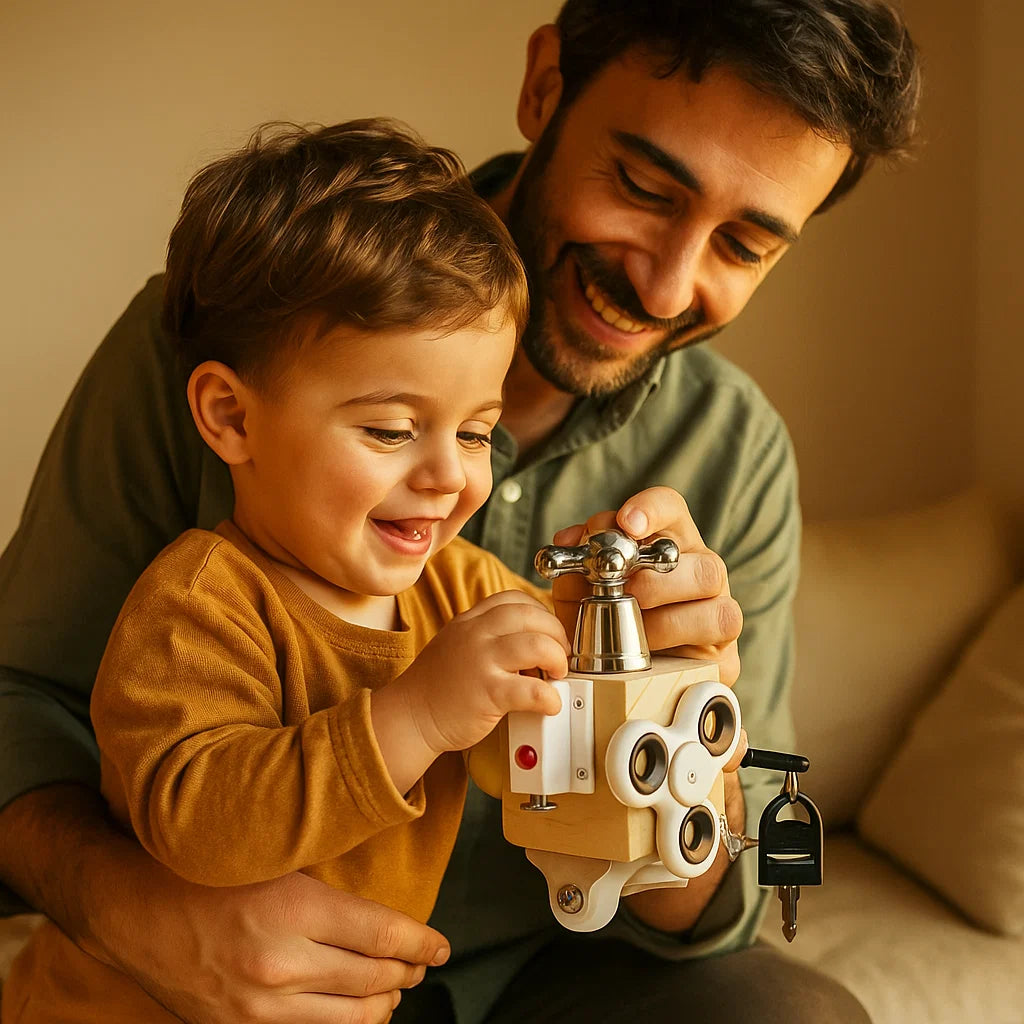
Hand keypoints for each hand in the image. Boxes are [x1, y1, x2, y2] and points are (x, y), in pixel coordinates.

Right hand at [1, 785, 446, 1023]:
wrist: (132, 910)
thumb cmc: (208, 872)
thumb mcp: (277, 863)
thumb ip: (328, 893)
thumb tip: (382, 919)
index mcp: (296, 910)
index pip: (385, 935)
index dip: (424, 944)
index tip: (443, 947)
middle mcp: (282, 963)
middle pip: (375, 981)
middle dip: (408, 973)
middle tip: (422, 963)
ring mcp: (259, 1006)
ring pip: (351, 1019)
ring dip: (383, 1005)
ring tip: (394, 990)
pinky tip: (352, 1011)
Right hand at [392, 590, 568, 755]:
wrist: (410, 717)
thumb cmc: (436, 687)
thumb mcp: (457, 644)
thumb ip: (487, 636)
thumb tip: (530, 640)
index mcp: (470, 621)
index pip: (514, 599)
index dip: (540, 612)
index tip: (548, 631)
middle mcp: (475, 635)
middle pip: (531, 615)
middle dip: (556, 634)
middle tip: (560, 654)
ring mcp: (481, 662)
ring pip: (537, 644)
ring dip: (557, 659)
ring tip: (556, 674)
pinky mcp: (487, 693)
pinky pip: (532, 689)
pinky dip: (549, 697)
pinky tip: (549, 703)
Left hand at [550, 486, 741, 685]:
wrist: (628, 675)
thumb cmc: (608, 621)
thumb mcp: (582, 589)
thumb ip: (576, 561)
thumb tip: (570, 539)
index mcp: (667, 541)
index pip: (668, 507)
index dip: (650, 509)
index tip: (627, 523)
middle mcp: (699, 564)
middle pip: (694, 551)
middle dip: (653, 574)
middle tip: (624, 590)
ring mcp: (718, 601)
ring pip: (709, 581)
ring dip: (663, 607)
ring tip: (631, 624)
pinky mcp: (726, 642)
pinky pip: (716, 626)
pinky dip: (675, 637)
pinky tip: (649, 648)